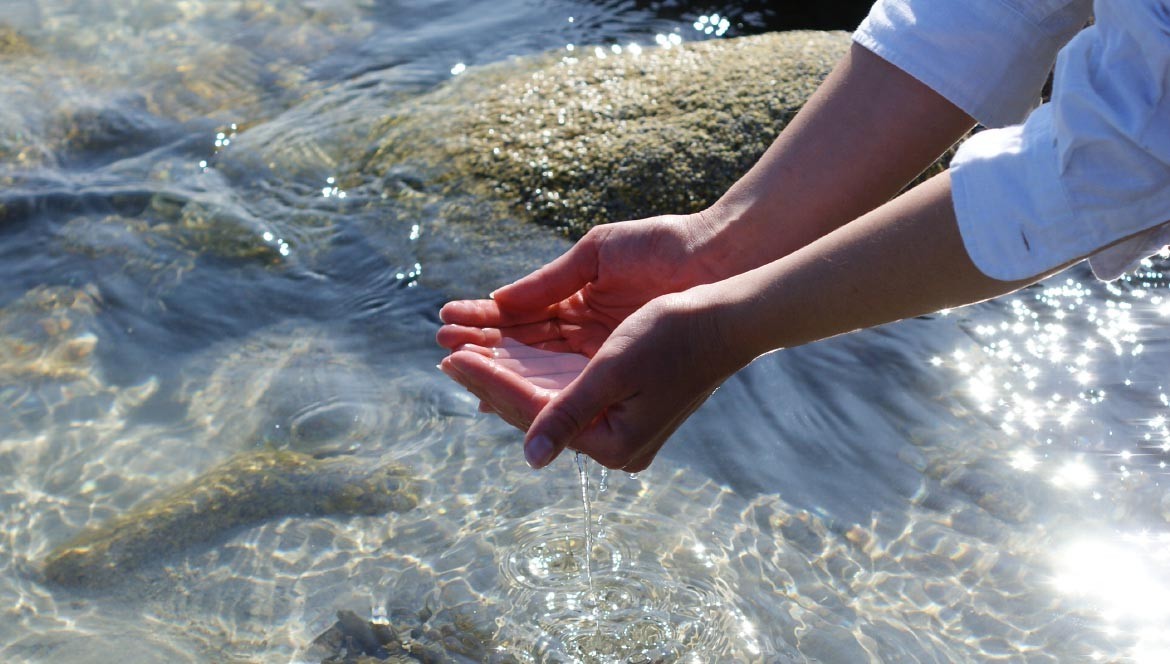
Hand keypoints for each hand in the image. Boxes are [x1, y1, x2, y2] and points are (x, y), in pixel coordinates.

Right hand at [436, 213, 723, 358]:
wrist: (716, 259)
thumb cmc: (662, 246)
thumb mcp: (595, 255)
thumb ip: (547, 283)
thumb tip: (498, 302)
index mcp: (580, 300)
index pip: (523, 318)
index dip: (486, 322)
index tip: (446, 322)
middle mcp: (587, 334)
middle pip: (524, 347)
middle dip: (483, 347)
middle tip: (441, 348)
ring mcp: (602, 354)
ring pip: (538, 366)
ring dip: (496, 366)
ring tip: (455, 363)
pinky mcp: (619, 372)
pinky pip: (566, 385)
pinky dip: (530, 385)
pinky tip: (494, 390)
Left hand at [448, 287, 753, 471]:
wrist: (729, 319)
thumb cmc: (675, 336)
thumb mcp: (615, 370)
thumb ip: (569, 412)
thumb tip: (530, 458)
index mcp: (612, 442)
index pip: (533, 412)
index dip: (487, 381)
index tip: (450, 357)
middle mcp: (613, 442)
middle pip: (535, 410)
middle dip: (489, 378)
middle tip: (445, 353)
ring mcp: (616, 423)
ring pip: (545, 398)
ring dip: (505, 372)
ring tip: (465, 352)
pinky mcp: (620, 403)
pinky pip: (564, 389)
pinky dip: (533, 370)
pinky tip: (506, 357)